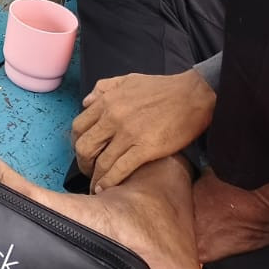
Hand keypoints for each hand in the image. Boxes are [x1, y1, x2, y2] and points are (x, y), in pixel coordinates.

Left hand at [71, 68, 214, 191]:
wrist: (192, 96)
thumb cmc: (161, 88)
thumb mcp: (127, 80)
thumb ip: (103, 88)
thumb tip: (86, 102)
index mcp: (107, 102)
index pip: (79, 126)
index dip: (76, 143)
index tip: (81, 152)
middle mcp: (112, 118)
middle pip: (85, 146)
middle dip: (82, 162)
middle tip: (87, 170)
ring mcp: (128, 135)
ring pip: (101, 161)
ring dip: (94, 176)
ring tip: (95, 184)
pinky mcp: (145, 149)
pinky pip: (120, 170)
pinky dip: (109, 182)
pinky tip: (105, 189)